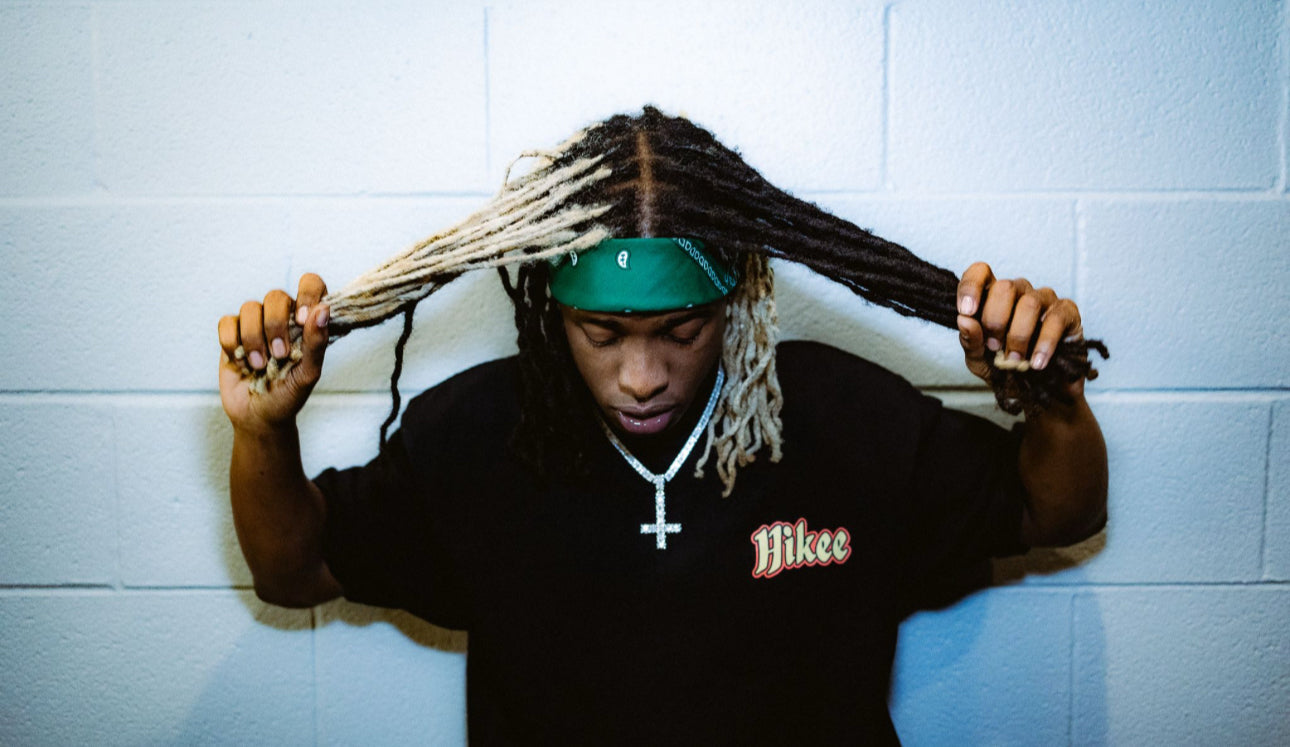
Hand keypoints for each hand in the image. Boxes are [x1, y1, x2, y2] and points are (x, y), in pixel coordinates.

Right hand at [218, 273, 329, 430]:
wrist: (258, 417)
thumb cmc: (289, 395)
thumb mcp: (308, 373)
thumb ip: (317, 343)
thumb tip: (323, 309)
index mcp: (306, 322)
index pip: (311, 285)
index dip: (306, 294)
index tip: (302, 319)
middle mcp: (281, 317)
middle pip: (276, 296)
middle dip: (275, 326)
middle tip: (280, 355)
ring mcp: (255, 324)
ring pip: (249, 307)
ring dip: (254, 339)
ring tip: (260, 366)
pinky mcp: (232, 334)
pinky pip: (227, 322)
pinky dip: (233, 343)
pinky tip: (241, 362)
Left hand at [955, 262, 1084, 397]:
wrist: (1038, 394)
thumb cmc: (1006, 371)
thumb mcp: (980, 360)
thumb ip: (970, 340)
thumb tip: (964, 320)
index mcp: (992, 296)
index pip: (980, 272)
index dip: (971, 287)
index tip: (966, 311)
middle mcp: (1019, 291)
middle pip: (1005, 287)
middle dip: (995, 320)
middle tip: (994, 347)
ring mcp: (1044, 299)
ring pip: (1029, 303)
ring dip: (1018, 336)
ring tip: (1015, 360)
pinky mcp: (1067, 312)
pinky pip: (1055, 319)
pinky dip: (1043, 344)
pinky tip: (1037, 363)